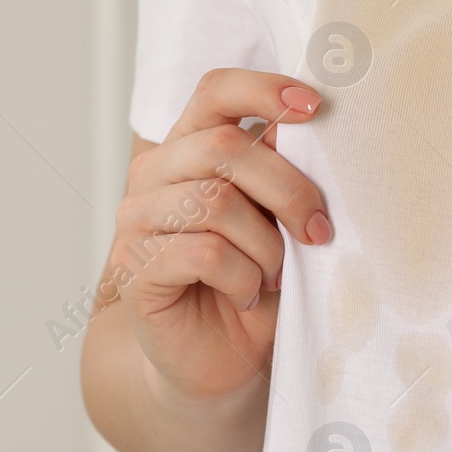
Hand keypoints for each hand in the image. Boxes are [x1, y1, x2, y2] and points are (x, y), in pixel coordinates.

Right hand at [110, 68, 330, 402]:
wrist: (221, 363)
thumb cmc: (256, 287)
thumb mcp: (279, 223)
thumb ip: (282, 174)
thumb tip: (312, 130)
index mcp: (190, 149)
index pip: (215, 91)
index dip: (264, 89)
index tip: (316, 107)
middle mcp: (155, 175)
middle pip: (224, 146)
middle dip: (287, 189)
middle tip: (318, 232)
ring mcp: (137, 220)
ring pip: (215, 202)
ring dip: (265, 246)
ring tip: (275, 276)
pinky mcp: (133, 268)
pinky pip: (203, 252)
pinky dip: (242, 277)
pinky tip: (247, 296)